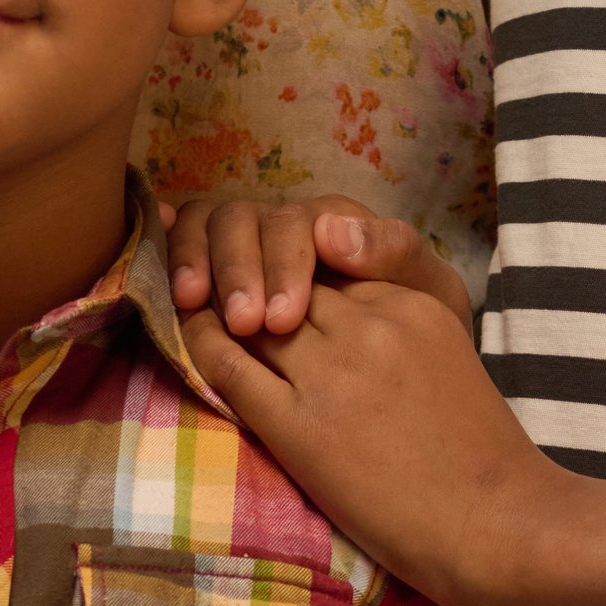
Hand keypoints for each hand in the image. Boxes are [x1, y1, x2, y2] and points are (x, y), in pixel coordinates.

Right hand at [162, 190, 474, 341]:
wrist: (424, 386)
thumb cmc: (423, 338)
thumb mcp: (431, 298)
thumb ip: (394, 256)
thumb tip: (330, 229)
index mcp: (339, 224)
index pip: (302, 221)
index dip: (286, 262)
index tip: (284, 317)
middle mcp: (290, 226)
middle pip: (250, 219)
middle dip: (242, 267)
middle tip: (246, 323)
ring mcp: (253, 244)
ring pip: (213, 223)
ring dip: (202, 259)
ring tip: (195, 303)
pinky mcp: (221, 270)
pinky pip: (189, 241)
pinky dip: (178, 255)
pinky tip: (174, 284)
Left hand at [182, 281, 605, 605]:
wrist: (501, 525)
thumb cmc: (482, 457)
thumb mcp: (451, 355)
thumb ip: (399, 322)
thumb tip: (335, 315)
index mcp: (414, 301)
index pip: (328, 256)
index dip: (288, 260)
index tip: (262, 262)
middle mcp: (372, 322)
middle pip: (285, 274)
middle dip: (245, 270)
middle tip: (207, 269)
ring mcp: (334, 372)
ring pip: (249, 309)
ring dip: (216, 299)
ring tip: (191, 294)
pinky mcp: (300, 425)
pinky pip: (229, 365)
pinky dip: (200, 341)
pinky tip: (187, 332)